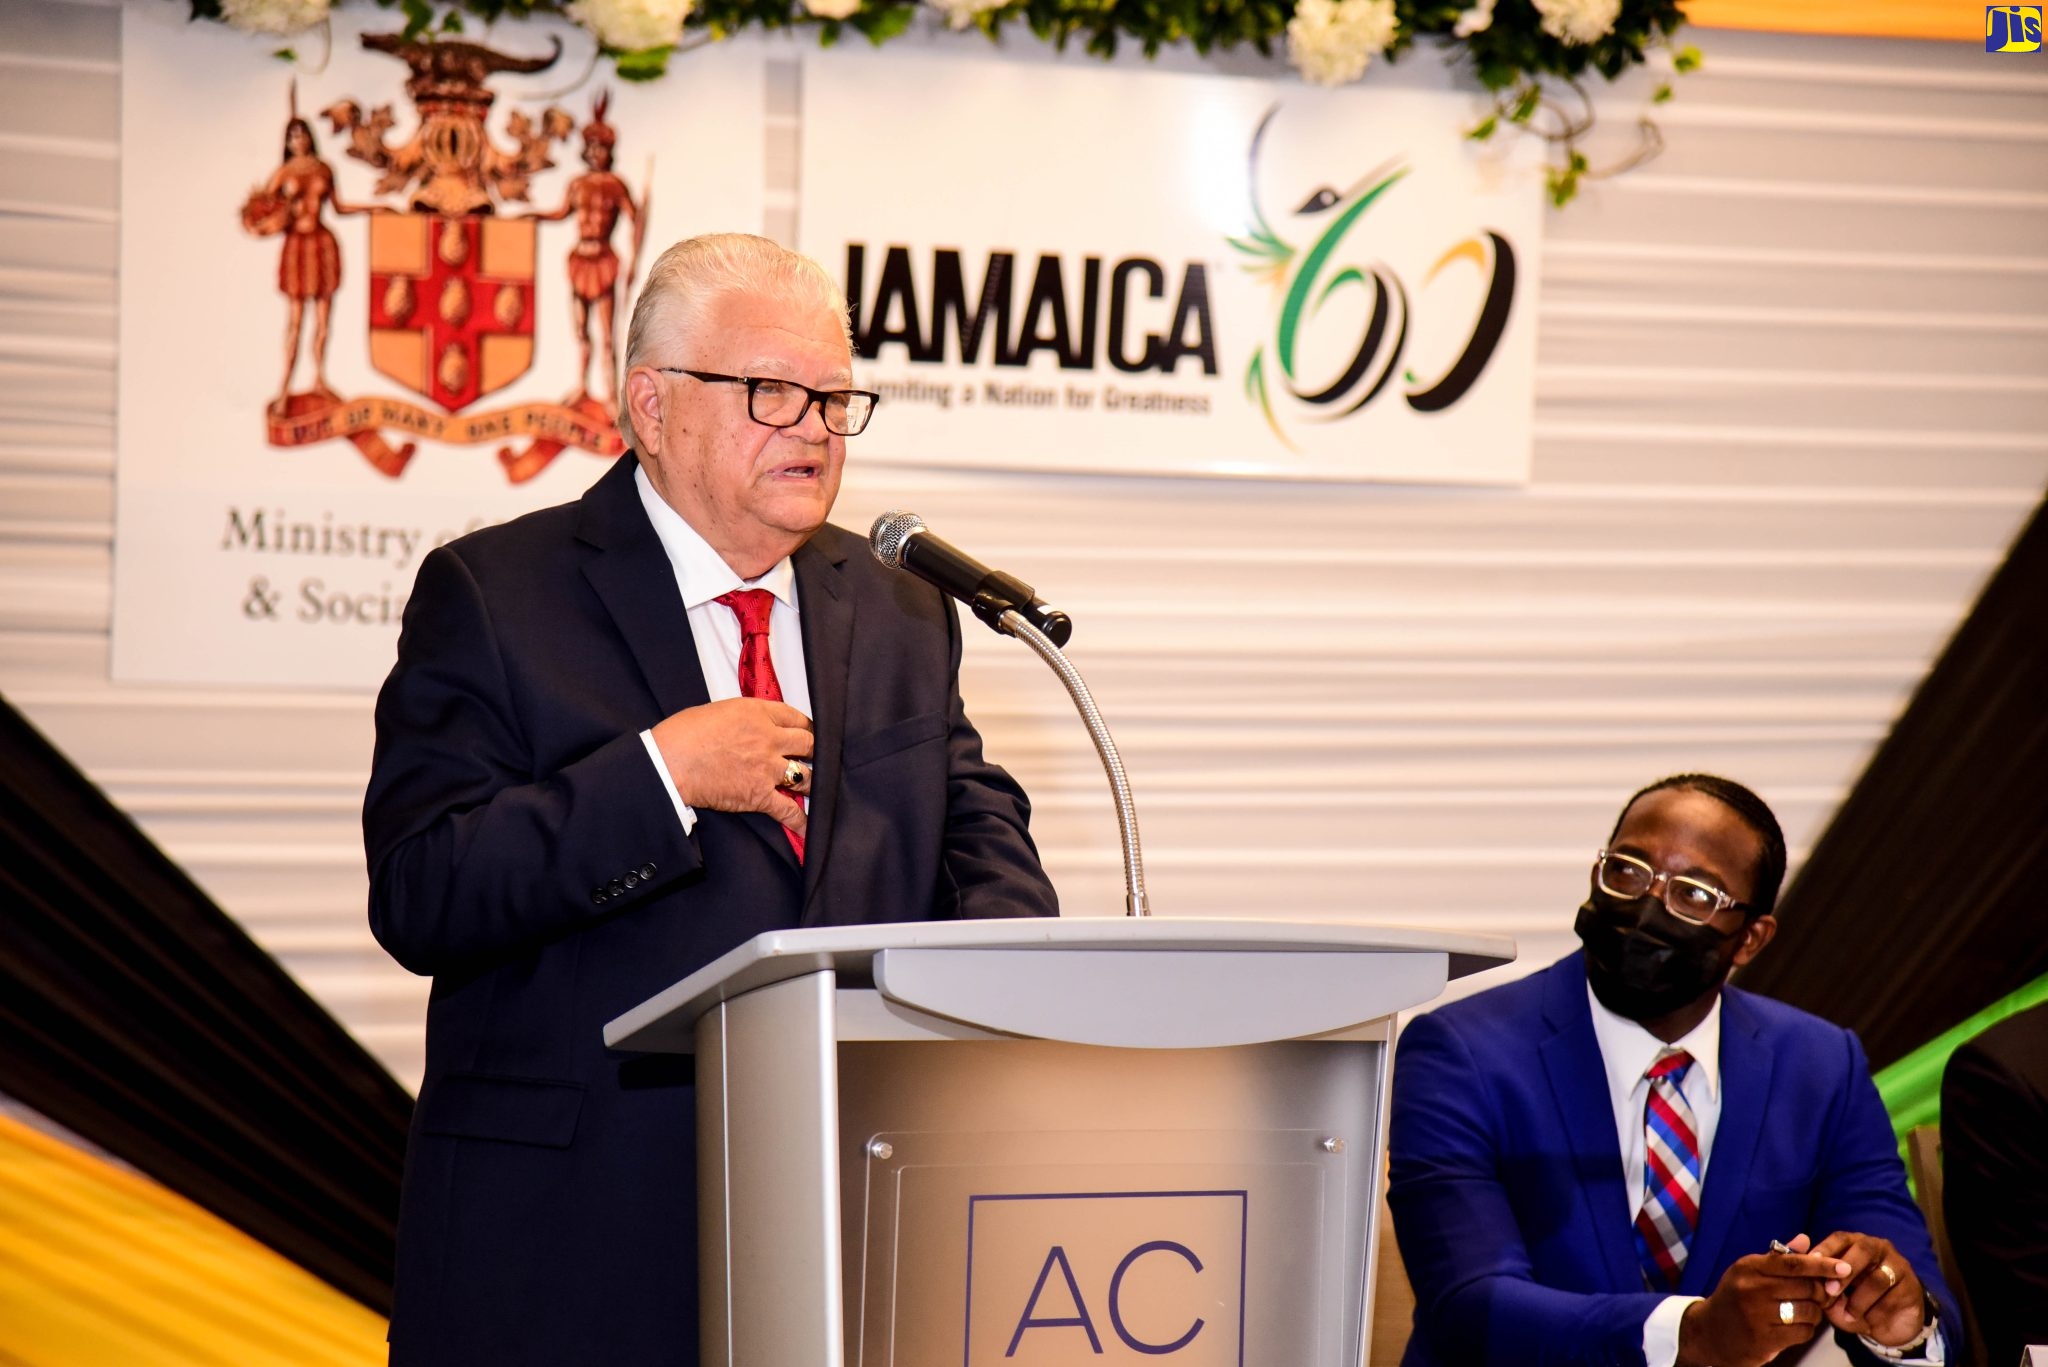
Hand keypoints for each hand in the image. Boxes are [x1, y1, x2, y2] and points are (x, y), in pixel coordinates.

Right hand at [651, 698, 812, 834]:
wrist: (670, 761)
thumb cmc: (684, 733)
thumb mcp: (719, 710)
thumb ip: (744, 717)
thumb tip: (751, 726)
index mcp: (757, 713)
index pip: (795, 716)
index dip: (805, 726)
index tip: (808, 732)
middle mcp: (769, 738)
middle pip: (808, 743)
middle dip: (815, 750)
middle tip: (817, 757)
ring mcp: (767, 767)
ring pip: (806, 775)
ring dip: (812, 782)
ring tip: (816, 787)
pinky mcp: (759, 794)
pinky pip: (788, 810)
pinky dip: (800, 820)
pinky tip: (808, 827)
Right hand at [1677, 1233, 1848, 1366]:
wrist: (1709, 1332)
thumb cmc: (1735, 1297)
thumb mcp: (1749, 1272)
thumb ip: (1778, 1258)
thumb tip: (1805, 1239)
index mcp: (1749, 1267)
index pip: (1794, 1263)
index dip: (1822, 1265)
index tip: (1844, 1267)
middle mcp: (1752, 1288)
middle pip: (1806, 1287)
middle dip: (1823, 1292)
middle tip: (1824, 1295)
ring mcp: (1757, 1315)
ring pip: (1808, 1311)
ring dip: (1815, 1313)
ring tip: (1807, 1312)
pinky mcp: (1764, 1339)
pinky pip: (1803, 1332)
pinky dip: (1807, 1329)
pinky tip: (1797, 1326)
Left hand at [1809, 1231, 1925, 1346]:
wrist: (1888, 1327)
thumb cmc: (1854, 1304)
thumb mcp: (1833, 1296)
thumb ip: (1819, 1283)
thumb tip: (1802, 1270)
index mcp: (1855, 1245)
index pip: (1840, 1238)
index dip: (1825, 1249)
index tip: (1811, 1263)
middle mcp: (1878, 1249)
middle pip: (1862, 1249)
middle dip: (1844, 1270)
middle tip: (1831, 1290)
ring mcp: (1898, 1266)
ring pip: (1878, 1277)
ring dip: (1860, 1299)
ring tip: (1849, 1315)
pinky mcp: (1912, 1287)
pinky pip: (1893, 1297)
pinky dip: (1877, 1311)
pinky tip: (1870, 1321)